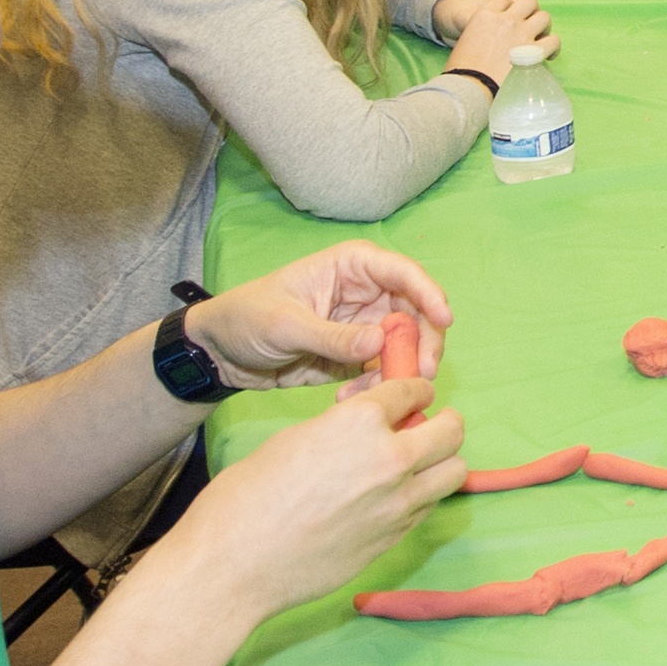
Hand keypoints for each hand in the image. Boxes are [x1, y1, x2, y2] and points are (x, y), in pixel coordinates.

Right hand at [175, 381, 470, 629]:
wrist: (236, 562)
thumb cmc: (248, 494)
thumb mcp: (295, 438)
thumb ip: (343, 430)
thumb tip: (366, 430)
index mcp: (360, 421)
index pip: (412, 391)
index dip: (413, 390)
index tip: (412, 396)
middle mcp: (390, 459)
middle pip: (451, 431)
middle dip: (442, 422)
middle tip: (427, 426)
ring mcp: (398, 504)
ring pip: (454, 472)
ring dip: (441, 462)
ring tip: (418, 463)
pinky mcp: (394, 539)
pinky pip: (428, 508)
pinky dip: (421, 496)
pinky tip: (395, 497)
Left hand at [183, 242, 451, 392]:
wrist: (222, 353)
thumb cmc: (247, 318)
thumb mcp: (287, 324)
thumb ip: (334, 336)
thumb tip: (381, 343)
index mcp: (352, 267)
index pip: (403, 273)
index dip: (429, 294)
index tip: (444, 320)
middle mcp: (367, 294)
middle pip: (416, 313)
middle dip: (424, 342)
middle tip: (422, 374)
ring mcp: (365, 328)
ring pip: (406, 347)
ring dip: (401, 372)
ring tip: (377, 394)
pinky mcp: (358, 359)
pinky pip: (383, 373)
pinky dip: (376, 388)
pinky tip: (347, 398)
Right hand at [441, 0, 553, 77]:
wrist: (469, 87)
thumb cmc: (462, 69)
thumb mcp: (465, 42)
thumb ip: (480, 34)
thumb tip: (491, 45)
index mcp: (484, 15)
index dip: (510, 8)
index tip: (511, 19)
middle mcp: (505, 20)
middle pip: (528, 2)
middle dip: (532, 12)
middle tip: (531, 26)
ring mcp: (521, 34)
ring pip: (544, 17)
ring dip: (544, 27)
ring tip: (542, 39)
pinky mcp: (533, 52)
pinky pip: (553, 41)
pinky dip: (553, 46)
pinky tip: (549, 55)